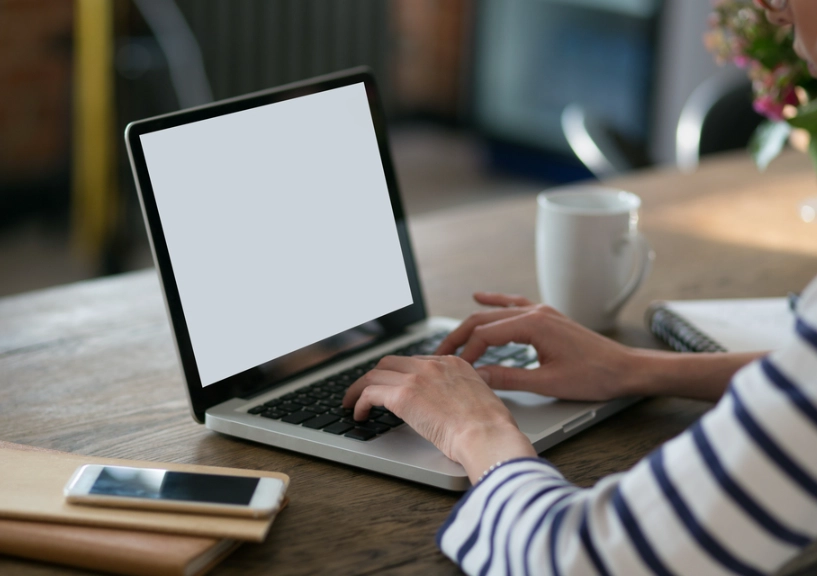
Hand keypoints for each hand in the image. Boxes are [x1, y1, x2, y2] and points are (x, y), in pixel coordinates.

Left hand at [342, 354, 535, 482]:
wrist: (488, 435)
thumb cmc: (491, 428)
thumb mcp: (482, 399)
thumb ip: (465, 394)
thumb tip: (456, 406)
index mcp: (453, 363)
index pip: (417, 362)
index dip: (401, 375)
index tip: (394, 386)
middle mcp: (433, 364)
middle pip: (392, 362)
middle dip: (378, 376)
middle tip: (370, 391)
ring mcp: (416, 378)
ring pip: (375, 374)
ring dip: (360, 388)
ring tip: (354, 403)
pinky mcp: (402, 395)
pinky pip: (369, 392)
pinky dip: (359, 401)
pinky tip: (359, 414)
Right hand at [435, 292, 638, 401]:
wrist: (626, 369)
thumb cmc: (595, 376)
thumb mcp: (548, 383)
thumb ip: (509, 378)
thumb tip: (478, 376)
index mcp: (534, 324)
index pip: (486, 335)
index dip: (467, 354)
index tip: (458, 372)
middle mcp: (535, 312)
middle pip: (484, 319)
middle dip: (460, 337)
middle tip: (440, 355)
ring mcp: (541, 312)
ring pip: (496, 313)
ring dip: (472, 324)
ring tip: (451, 338)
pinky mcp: (547, 318)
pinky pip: (513, 304)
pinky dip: (494, 302)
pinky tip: (480, 297)